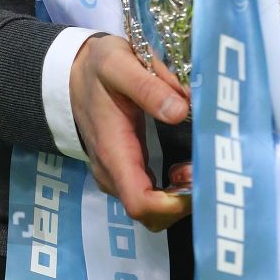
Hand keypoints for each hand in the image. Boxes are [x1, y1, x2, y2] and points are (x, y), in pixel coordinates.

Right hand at [68, 35, 190, 231]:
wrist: (73, 72)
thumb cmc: (96, 68)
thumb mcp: (118, 64)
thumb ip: (148, 87)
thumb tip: (180, 111)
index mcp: (113, 152)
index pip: (140, 203)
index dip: (173, 204)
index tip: (200, 182)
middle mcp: (113, 173)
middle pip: (150, 215)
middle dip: (183, 202)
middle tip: (206, 171)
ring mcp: (117, 175)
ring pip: (151, 209)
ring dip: (180, 197)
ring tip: (200, 166)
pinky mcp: (124, 170)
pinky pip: (149, 195)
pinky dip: (172, 190)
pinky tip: (188, 167)